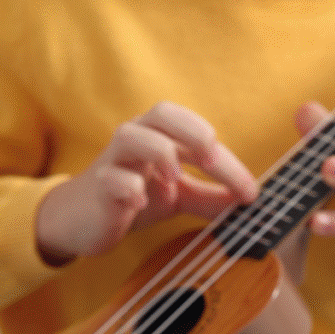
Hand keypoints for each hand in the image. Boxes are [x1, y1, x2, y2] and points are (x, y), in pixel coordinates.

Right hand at [35, 101, 258, 264]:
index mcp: (160, 136)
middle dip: (192, 131)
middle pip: (162, 113)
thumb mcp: (177, 197)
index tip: (250, 192)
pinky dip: (129, 187)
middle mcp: (137, 139)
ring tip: (174, 180)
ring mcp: (114, 161)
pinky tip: (140, 204)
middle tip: (212, 158)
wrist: (84, 220)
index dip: (227, 162)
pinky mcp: (98, 186)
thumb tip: (247, 202)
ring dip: (158, 152)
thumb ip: (210, 197)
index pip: (197, 136)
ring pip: (131, 136)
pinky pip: (111, 177)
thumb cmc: (133, 198)